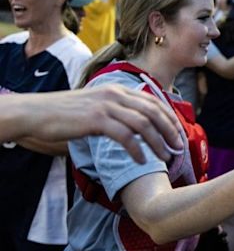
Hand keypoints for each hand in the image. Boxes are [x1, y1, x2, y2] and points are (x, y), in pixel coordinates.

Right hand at [24, 85, 184, 162]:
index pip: (154, 102)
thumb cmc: (67, 113)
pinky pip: (125, 135)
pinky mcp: (96, 120)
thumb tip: (139, 126)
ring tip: (165, 157)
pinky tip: (141, 161)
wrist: (37, 112)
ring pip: (143, 123)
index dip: (170, 118)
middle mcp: (116, 94)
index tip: (178, 134)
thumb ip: (119, 110)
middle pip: (154, 111)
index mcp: (118, 89)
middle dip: (170, 130)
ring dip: (158, 142)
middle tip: (178, 147)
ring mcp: (106, 106)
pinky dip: (137, 149)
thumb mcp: (98, 105)